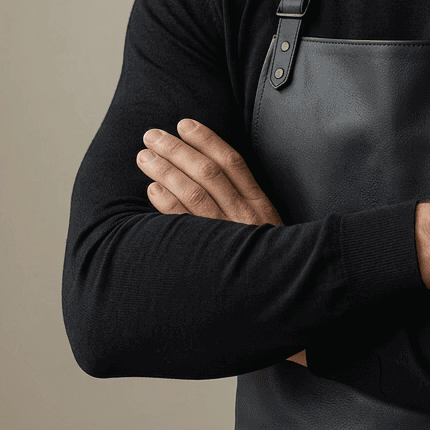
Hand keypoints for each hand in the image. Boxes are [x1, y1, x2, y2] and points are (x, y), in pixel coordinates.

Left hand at [136, 119, 306, 365]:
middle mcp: (245, 219)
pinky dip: (166, 204)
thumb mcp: (268, 228)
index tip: (184, 123)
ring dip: (166, 171)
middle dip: (177, 150)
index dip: (206, 139)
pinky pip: (184, 227)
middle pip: (208, 173)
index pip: (232, 162)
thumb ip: (245, 202)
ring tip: (144, 157)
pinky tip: (152, 189)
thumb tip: (211, 172)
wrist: (285, 306)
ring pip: (193, 195)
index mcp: (260, 206)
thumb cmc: (272, 264)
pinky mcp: (211, 259)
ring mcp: (228, 239)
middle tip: (151, 135)